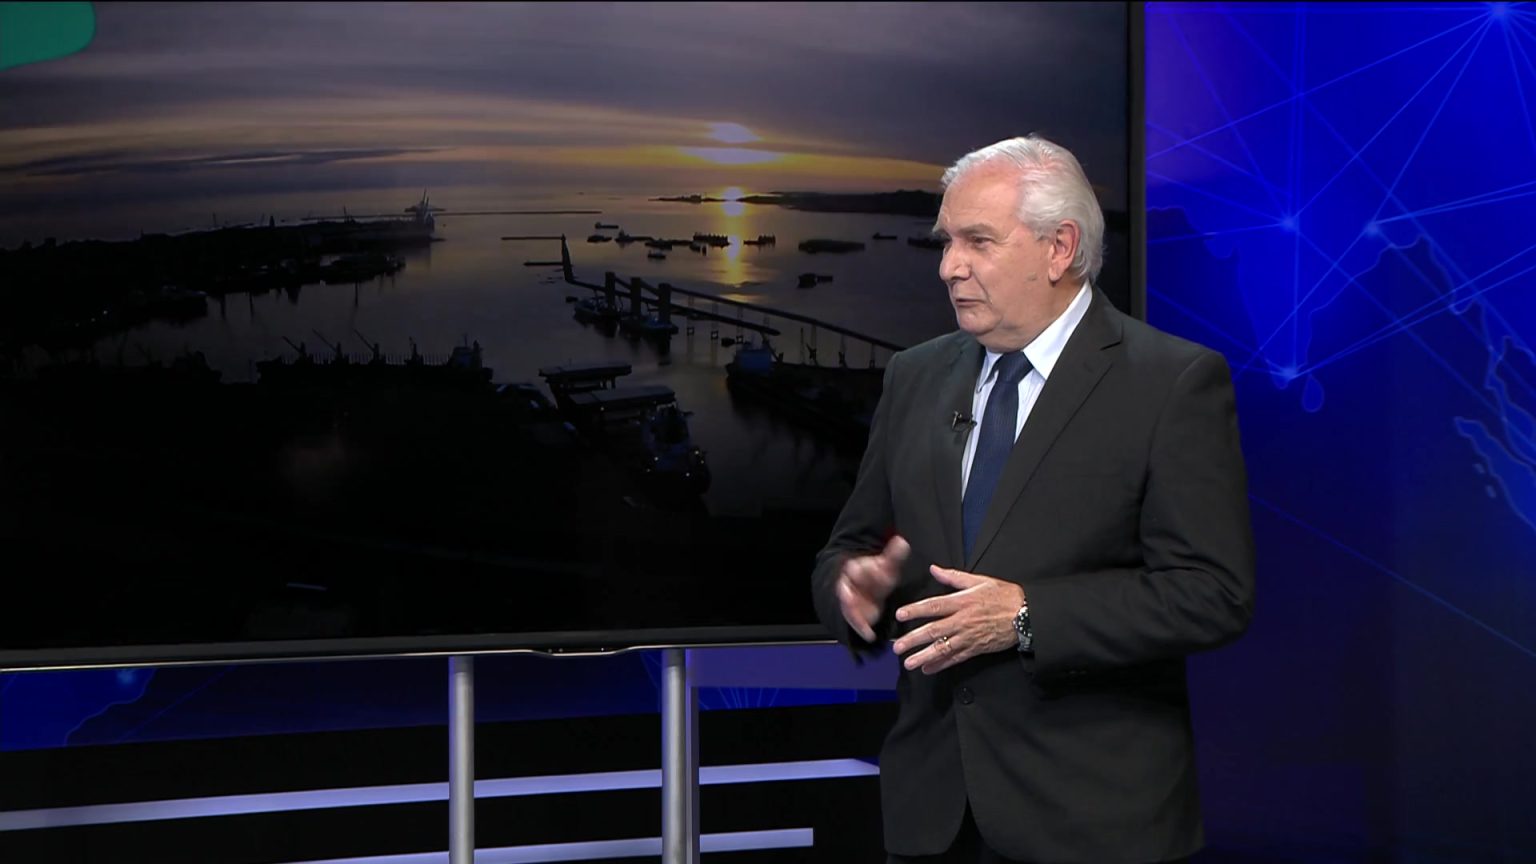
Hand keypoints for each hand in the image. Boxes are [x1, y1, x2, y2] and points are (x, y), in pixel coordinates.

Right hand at [835, 535, 909, 641]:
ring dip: (852, 612)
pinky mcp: (853, 615)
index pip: (856, 567)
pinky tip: (870, 635)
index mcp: (856, 568)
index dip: (865, 569)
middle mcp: (849, 584)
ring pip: (847, 606)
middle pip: (846, 588)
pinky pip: (854, 622)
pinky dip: (861, 628)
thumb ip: (893, 555)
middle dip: (849, 593)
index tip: (876, 570)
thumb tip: (902, 541)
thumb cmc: (876, 576)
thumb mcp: (886, 566)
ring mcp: (849, 601)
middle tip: (850, 596)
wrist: (864, 591)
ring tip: (860, 620)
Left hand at [891, 565, 1024, 674]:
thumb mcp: (980, 580)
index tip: (900, 614)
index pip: (934, 606)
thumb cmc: (1004, 595)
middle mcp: (962, 620)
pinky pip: (956, 658)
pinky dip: (941, 665)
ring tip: (908, 663)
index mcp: (962, 602)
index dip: (915, 610)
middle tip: (897, 646)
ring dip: (924, 656)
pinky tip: (928, 669)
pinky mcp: (976, 648)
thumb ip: (954, 576)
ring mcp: (969, 637)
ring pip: (943, 648)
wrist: (1026, 615)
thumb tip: (934, 569)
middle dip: (914, 639)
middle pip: (934, 631)